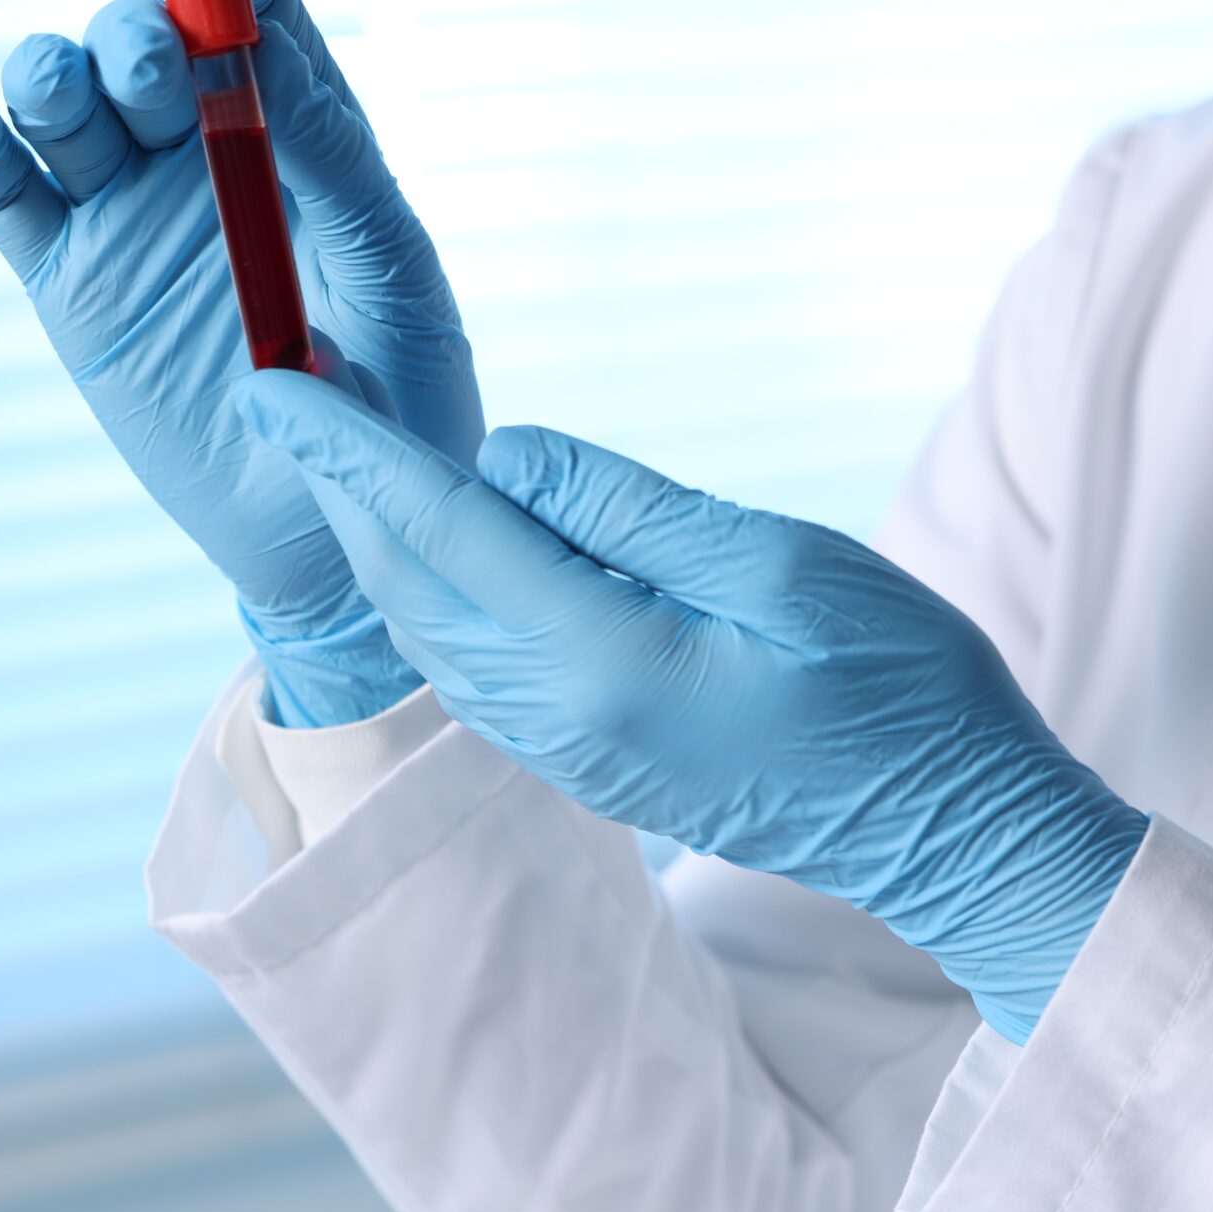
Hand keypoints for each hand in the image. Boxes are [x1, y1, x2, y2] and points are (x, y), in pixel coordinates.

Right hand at [0, 0, 480, 726]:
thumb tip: (262, 58)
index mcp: (301, 139)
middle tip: (162, 75)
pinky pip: (5, 196)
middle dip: (137, 34)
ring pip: (64, 103)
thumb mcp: (395, 277)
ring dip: (54, 75)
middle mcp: (206, 158)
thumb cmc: (402, 408)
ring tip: (64, 96)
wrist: (336, 541)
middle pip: (143, 44)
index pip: (254, 10)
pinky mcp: (72, 286)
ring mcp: (130, 217)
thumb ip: (335, 166)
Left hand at [232, 379, 1146, 1041]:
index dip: (348, 450)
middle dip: (342, 485)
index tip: (271, 383)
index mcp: (600, 661)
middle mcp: (554, 719)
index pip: (438, 531)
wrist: (941, 828)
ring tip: (348, 446)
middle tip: (297, 387)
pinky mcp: (579, 761)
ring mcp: (560, 752)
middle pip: (408, 585)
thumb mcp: (777, 563)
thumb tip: (503, 460)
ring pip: (426, 630)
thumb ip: (626, 509)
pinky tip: (434, 537)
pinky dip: (431, 590)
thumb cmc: (894, 686)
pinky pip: (467, 666)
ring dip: (379, 537)